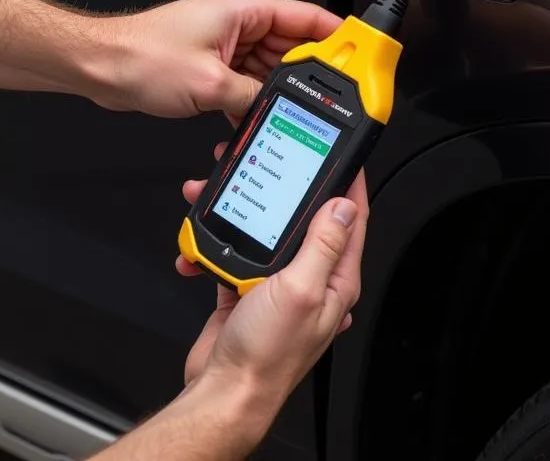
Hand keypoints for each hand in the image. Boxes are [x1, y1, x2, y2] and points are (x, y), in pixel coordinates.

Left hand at [89, 0, 340, 120]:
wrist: (102, 67)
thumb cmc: (141, 58)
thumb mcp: (211, 84)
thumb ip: (254, 97)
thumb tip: (278, 107)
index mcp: (243, 8)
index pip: (307, 17)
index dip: (337, 38)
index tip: (361, 55)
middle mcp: (236, 19)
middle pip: (290, 46)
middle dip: (305, 75)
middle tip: (326, 100)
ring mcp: (223, 41)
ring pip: (268, 68)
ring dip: (272, 93)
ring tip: (283, 114)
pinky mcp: (211, 62)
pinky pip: (245, 80)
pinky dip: (250, 99)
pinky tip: (252, 119)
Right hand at [181, 171, 367, 413]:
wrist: (224, 390)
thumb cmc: (267, 355)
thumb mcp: (301, 290)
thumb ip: (323, 246)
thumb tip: (343, 207)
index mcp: (333, 281)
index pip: (351, 222)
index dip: (349, 187)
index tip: (343, 159)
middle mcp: (310, 282)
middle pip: (301, 222)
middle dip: (278, 193)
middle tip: (260, 167)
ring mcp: (278, 287)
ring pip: (261, 235)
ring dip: (236, 218)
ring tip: (211, 204)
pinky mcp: (246, 291)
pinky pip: (232, 256)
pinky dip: (212, 248)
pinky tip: (198, 250)